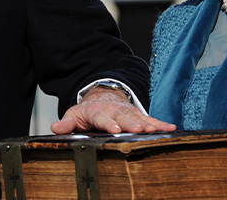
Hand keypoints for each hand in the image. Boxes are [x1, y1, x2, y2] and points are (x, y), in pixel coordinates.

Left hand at [50, 87, 176, 133]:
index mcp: (97, 112)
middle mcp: (114, 111)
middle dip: (131, 124)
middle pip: (123, 117)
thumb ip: (66, 123)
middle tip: (139, 130)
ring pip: (138, 117)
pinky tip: (171, 128)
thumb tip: (55, 128)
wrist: (101, 97)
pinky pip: (150, 118)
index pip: (102, 118)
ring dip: (148, 124)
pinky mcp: (137, 114)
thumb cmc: (87, 111)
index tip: (114, 129)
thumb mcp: (73, 115)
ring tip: (156, 130)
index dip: (108, 124)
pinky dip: (160, 123)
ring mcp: (127, 112)